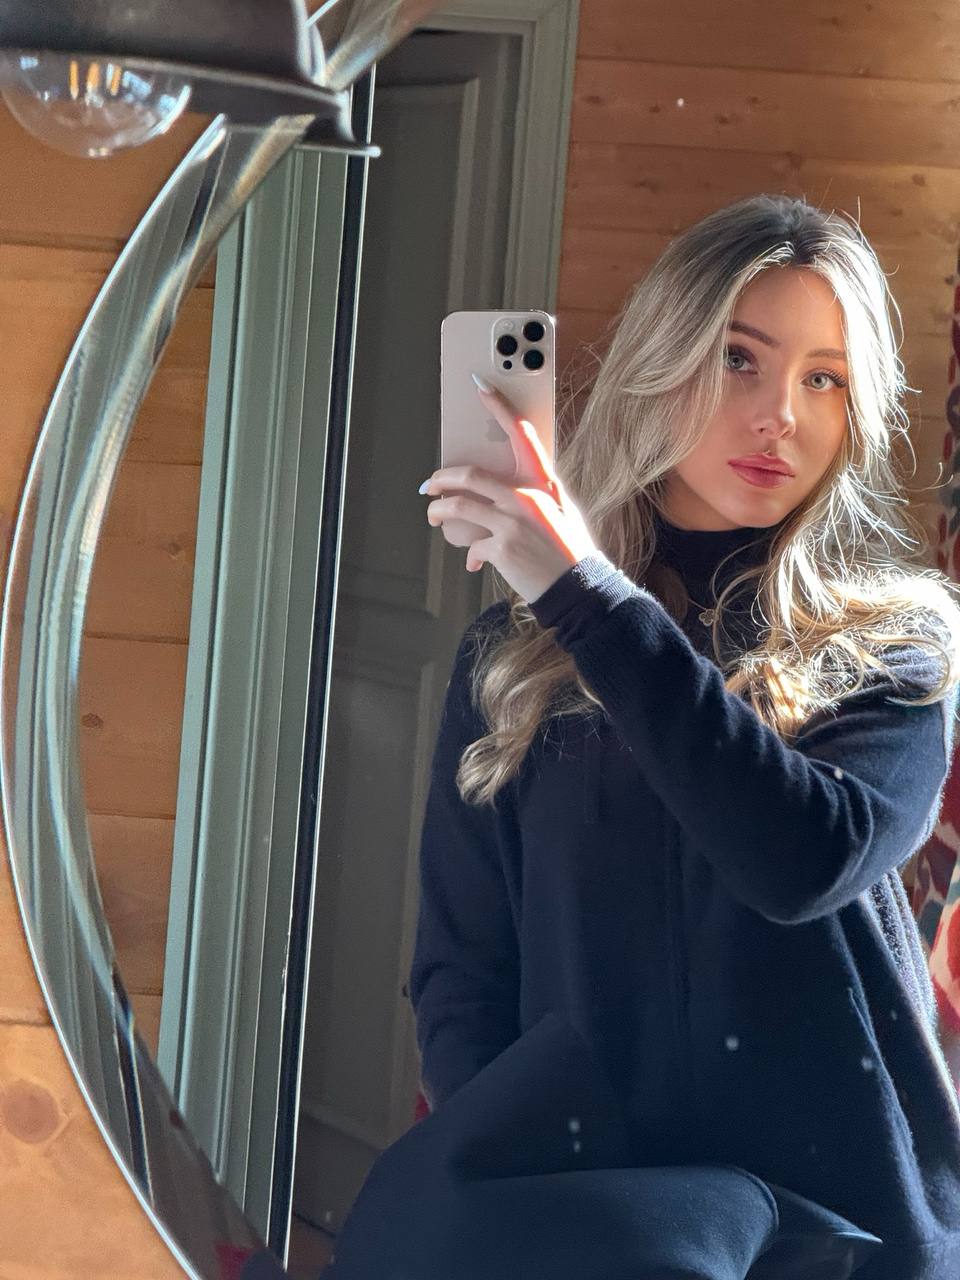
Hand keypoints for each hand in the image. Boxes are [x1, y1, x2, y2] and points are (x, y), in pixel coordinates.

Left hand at [421, 376, 599, 603]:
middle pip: (470, 475)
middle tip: (431, 485)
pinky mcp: (501, 548)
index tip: (481, 387)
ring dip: (439, 512)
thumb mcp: (562, 512)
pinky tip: (474, 563)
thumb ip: (538, 496)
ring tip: (434, 516)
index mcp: (543, 483)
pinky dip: (470, 556)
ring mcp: (512, 522)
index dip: (499, 407)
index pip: (521, 434)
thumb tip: (509, 490)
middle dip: (442, 479)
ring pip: (459, 507)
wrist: (579, 590)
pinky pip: (472, 547)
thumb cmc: (571, 552)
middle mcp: (526, 497)